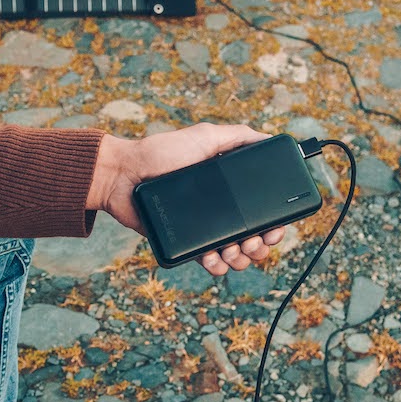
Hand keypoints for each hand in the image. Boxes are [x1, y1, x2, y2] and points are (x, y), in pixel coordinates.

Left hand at [89, 123, 285, 275]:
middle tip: (253, 241)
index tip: (275, 229)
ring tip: (232, 248)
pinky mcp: (188, 244)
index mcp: (231, 188)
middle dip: (261, 245)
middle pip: (256, 238)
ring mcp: (206, 229)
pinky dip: (217, 266)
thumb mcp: (205, 136)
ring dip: (242, 258)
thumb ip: (238, 136)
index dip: (275, 224)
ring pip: (237, 256)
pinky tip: (213, 256)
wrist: (125, 176)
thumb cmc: (161, 153)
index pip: (264, 211)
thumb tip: (270, 139)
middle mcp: (223, 210)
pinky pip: (211, 264)